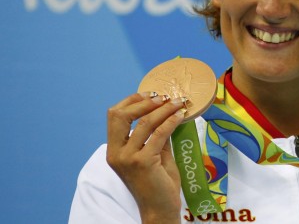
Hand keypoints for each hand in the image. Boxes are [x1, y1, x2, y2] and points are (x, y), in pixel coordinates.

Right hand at [106, 92, 185, 223]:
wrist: (159, 209)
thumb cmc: (158, 183)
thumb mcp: (154, 155)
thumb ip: (155, 136)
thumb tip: (165, 113)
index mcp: (114, 150)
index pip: (114, 117)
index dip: (132, 101)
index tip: (152, 93)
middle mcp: (116, 153)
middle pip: (120, 115)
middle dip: (143, 102)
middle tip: (164, 96)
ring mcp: (128, 158)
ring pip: (144, 123)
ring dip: (163, 109)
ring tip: (178, 103)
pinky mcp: (143, 162)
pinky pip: (159, 134)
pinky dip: (171, 121)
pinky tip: (180, 115)